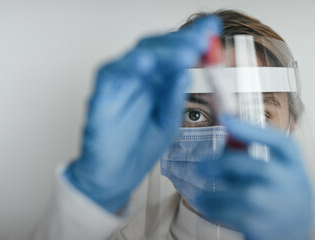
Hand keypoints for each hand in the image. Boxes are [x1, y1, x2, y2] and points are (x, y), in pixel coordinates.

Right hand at [64, 16, 221, 212]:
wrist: (116, 178)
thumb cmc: (140, 148)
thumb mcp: (168, 122)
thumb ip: (174, 98)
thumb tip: (185, 72)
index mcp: (155, 84)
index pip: (173, 54)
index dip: (192, 40)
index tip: (213, 29)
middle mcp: (137, 80)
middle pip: (156, 49)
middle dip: (181, 42)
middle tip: (203, 40)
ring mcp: (118, 87)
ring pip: (136, 57)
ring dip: (160, 53)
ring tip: (185, 53)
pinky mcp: (101, 98)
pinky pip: (110, 76)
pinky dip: (127, 67)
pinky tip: (146, 64)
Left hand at [196, 114, 312, 239]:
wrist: (292, 235)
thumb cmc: (279, 197)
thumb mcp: (276, 172)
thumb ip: (252, 154)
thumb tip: (226, 133)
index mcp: (294, 165)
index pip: (278, 141)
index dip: (251, 128)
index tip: (226, 118)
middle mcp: (290, 183)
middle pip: (251, 165)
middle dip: (221, 163)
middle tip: (201, 166)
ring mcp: (277, 206)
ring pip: (239, 192)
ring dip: (214, 192)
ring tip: (203, 194)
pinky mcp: (262, 226)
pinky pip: (230, 212)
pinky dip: (213, 207)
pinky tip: (207, 204)